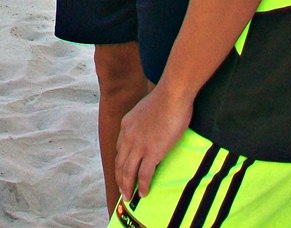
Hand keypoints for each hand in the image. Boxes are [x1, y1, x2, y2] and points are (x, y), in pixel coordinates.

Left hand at [115, 86, 193, 202]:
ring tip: (129, 197)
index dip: (119, 163)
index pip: (118, 149)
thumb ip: (144, 120)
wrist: (172, 95)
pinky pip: (144, 175)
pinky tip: (144, 193)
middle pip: (119, 163)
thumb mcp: (146, 109)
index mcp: (126, 125)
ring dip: (127, 187)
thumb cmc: (165, 98)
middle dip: (120, 179)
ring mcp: (139, 146)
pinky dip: (143, 186)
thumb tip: (151, 126)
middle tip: (122, 190)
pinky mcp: (152, 152)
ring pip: (128, 172)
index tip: (121, 171)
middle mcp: (128, 137)